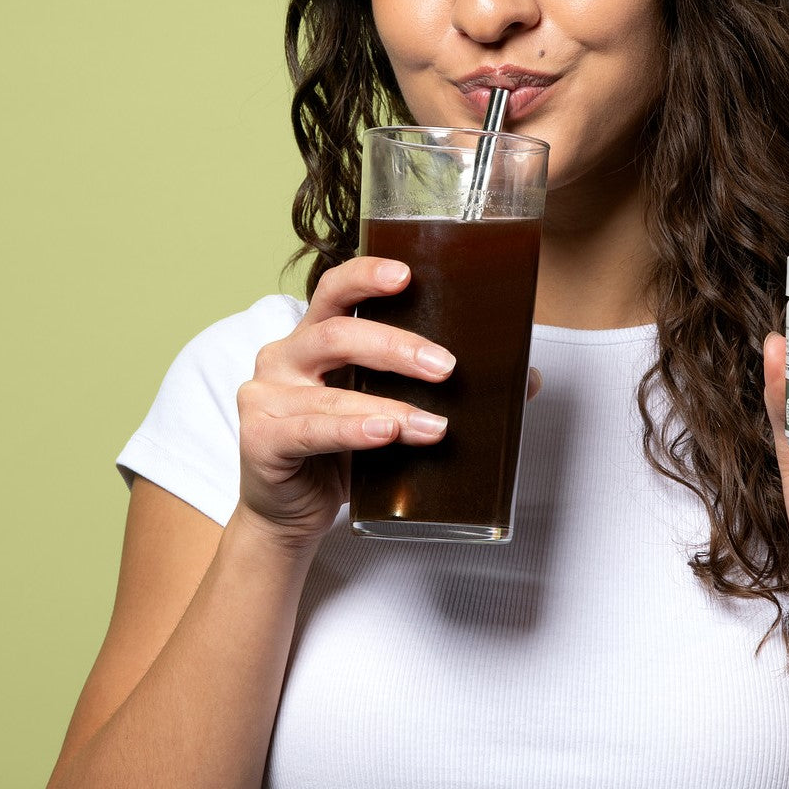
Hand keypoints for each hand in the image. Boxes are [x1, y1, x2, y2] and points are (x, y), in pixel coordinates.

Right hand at [234, 257, 459, 548]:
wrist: (293, 513)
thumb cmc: (344, 449)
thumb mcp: (393, 411)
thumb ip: (441, 391)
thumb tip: (527, 381)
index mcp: (316, 335)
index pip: (337, 290)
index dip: (367, 275)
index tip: (407, 275)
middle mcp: (285, 355)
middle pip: (338, 333)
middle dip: (397, 346)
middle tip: (447, 367)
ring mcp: (266, 395)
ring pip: (332, 389)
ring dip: (390, 404)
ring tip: (435, 425)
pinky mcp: (261, 437)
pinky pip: (311, 429)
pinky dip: (353, 430)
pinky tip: (385, 432)